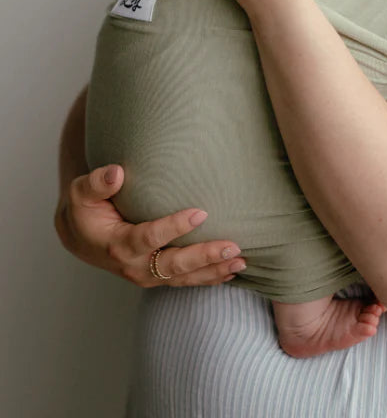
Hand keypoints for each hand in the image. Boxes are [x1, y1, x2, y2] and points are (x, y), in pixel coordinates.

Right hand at [54, 164, 245, 287]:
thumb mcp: (81, 192)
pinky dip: (208, 278)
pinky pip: (184, 281)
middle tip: (232, 246)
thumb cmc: (85, 209)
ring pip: (183, 278)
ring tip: (240, 260)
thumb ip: (96, 183)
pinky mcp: (156, 276)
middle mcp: (134, 265)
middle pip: (173, 265)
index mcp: (118, 244)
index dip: (175, 227)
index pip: (150, 237)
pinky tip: (231, 271)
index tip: (200, 212)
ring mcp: (146, 275)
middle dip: (204, 256)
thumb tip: (116, 173)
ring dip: (213, 270)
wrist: (80, 237)